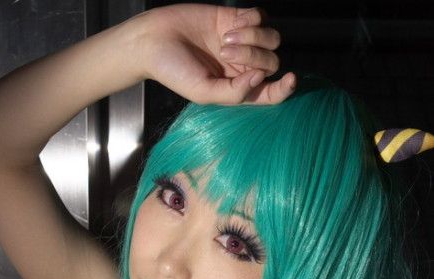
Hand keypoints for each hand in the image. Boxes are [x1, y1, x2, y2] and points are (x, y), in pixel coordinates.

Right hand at [139, 4, 294, 105]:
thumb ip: (234, 92)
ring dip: (253, 36)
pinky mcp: (236, 18)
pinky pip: (261, 17)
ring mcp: (242, 43)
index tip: (291, 79)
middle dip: (254, 55)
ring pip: (272, 39)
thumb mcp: (203, 92)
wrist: (154, 40)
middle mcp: (243, 67)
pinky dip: (251, 20)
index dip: (285, 89)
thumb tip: (260, 77)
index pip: (270, 93)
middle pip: (272, 62)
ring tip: (226, 37)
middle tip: (225, 51)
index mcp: (237, 90)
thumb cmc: (174, 71)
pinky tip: (231, 24)